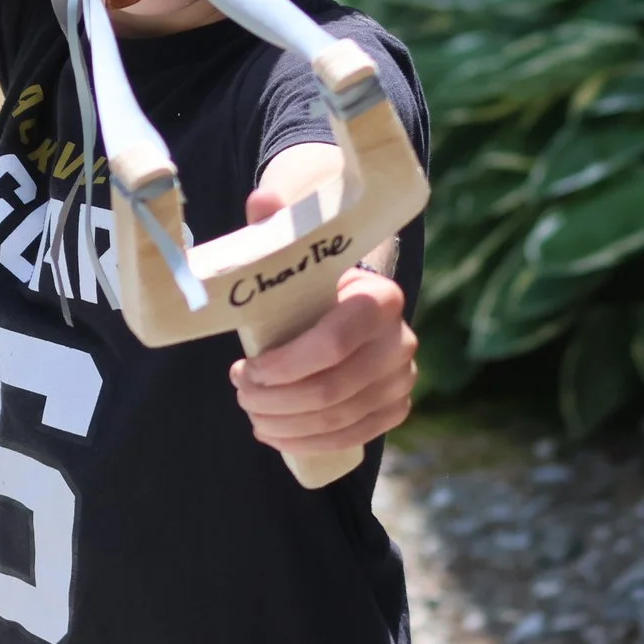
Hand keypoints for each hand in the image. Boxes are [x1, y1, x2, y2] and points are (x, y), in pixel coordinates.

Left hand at [228, 174, 416, 456]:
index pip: (334, 342)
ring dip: (285, 423)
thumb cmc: (314, 282)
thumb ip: (279, 225)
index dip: (285, 364)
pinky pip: (352, 437)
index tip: (245, 367)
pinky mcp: (397, 409)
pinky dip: (307, 442)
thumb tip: (262, 201)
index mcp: (380, 298)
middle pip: (332, 388)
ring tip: (251, 411)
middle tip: (240, 392)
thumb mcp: (298, 253)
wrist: (350, 307)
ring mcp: (403, 380)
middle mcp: (402, 341)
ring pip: (338, 418)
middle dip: (276, 398)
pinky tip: (274, 433)